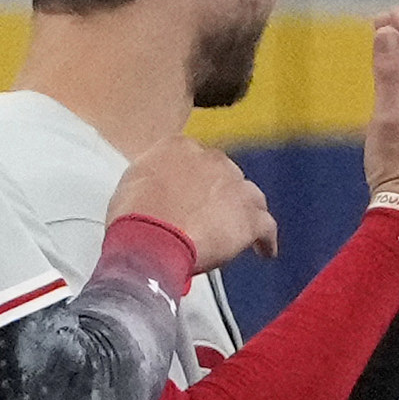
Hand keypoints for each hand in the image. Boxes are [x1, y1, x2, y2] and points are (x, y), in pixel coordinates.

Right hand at [108, 135, 273, 267]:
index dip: (196, 178)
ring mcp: (235, 187)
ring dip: (245, 211)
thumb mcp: (132, 182)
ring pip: (251, 197)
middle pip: (226, 175)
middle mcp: (212, 160)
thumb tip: (156, 188)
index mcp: (180, 147)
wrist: (150, 238)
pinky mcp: (250, 216)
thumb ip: (152, 178)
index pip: (196, 158)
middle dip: (222, 193)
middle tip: (213, 215)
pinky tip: (264, 252)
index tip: (193, 193)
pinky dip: (266, 240)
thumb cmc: (133, 216)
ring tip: (241, 230)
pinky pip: (266, 227)